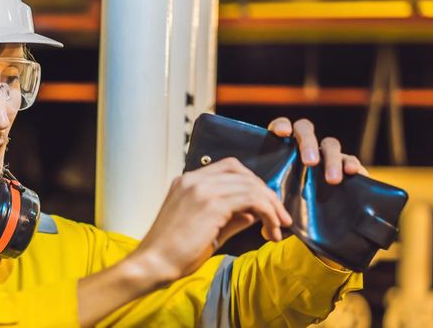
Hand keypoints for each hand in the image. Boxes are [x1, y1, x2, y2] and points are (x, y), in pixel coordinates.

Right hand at [124, 157, 292, 285]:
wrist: (153, 264)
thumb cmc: (173, 253)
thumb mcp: (206, 230)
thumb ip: (230, 218)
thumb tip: (252, 213)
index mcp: (187, 182)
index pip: (229, 169)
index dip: (252, 184)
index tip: (265, 206)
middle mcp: (194, 179)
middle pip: (242, 173)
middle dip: (266, 194)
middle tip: (280, 217)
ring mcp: (202, 188)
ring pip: (251, 185)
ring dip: (271, 206)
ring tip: (278, 227)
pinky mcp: (211, 203)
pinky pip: (252, 199)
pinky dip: (268, 213)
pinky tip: (270, 229)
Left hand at [267, 117, 366, 270]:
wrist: (318, 224)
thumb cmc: (291, 209)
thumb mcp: (280, 210)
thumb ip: (274, 215)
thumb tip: (269, 232)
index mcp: (284, 150)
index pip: (281, 128)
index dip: (281, 126)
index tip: (282, 134)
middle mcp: (306, 148)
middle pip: (307, 131)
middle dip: (308, 143)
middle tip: (309, 163)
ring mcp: (328, 156)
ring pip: (331, 145)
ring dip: (331, 160)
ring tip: (331, 180)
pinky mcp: (348, 167)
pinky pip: (352, 160)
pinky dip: (354, 164)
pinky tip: (354, 173)